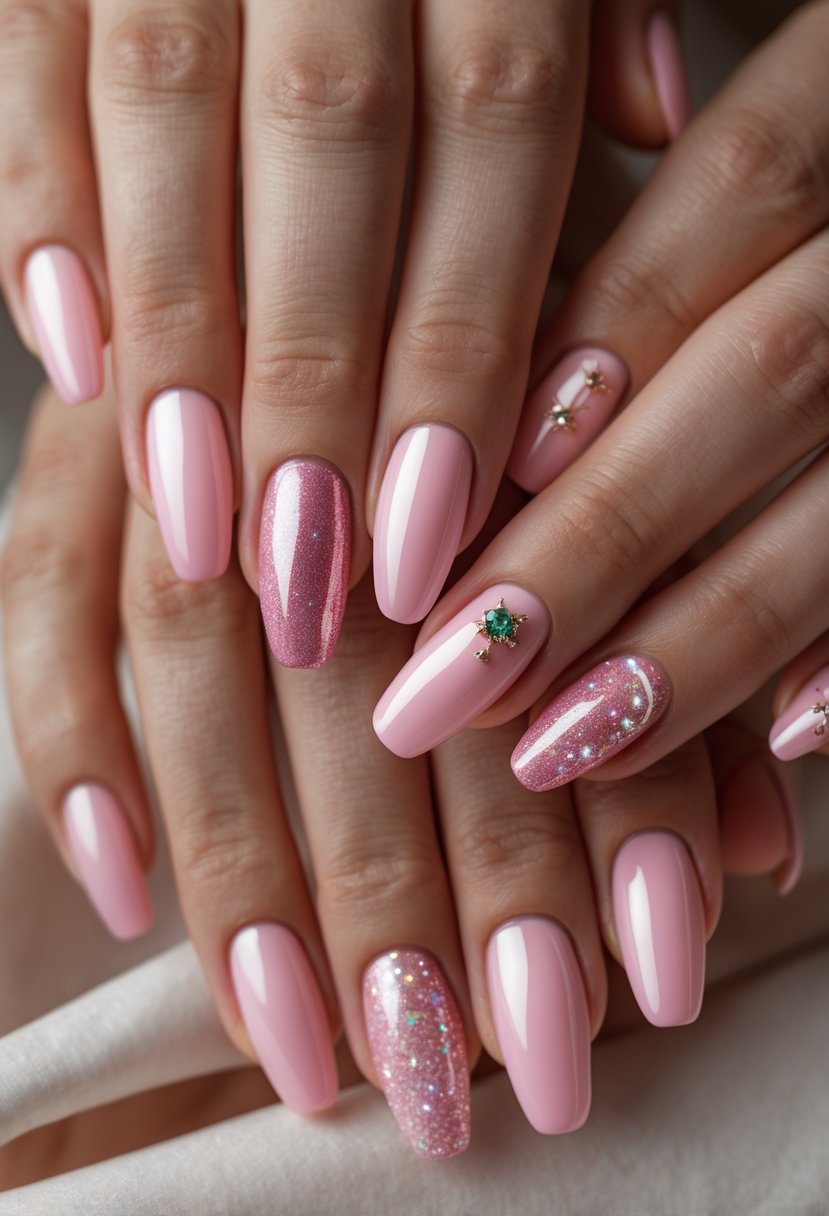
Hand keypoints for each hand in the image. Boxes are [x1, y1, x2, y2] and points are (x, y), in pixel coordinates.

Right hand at [0, 0, 689, 660]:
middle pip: (329, 149)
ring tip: (192, 524)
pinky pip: (30, 61)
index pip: (491, 130)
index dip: (456, 347)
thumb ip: (595, 10)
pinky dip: (44, 216)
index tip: (430, 533)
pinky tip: (69, 364)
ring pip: (169, 119)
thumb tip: (650, 114)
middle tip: (308, 578)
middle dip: (313, 382)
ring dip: (179, 343)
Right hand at [1, 381, 797, 1156]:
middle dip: (408, 887)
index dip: (573, 822)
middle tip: (453, 1074)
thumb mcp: (626, 466)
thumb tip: (754, 855)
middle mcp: (322, 384)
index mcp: (494, 375)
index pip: (541, 641)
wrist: (376, 169)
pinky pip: (44, 590)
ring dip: (247, 865)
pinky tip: (126, 889)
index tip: (609, 993)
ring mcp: (181, 400)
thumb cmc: (521, 326)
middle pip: (358, 667)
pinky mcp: (78, 432)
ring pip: (194, 652)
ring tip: (304, 1045)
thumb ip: (673, 642)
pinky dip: (77, 743)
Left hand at [371, 5, 828, 794]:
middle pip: (772, 371)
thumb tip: (430, 408)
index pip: (744, 186)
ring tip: (554, 746)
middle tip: (445, 676)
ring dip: (699, 636)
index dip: (609, 334)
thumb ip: (586, 240)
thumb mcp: (660, 181)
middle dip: (599, 537)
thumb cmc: (742, 223)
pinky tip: (783, 739)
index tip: (444, 485)